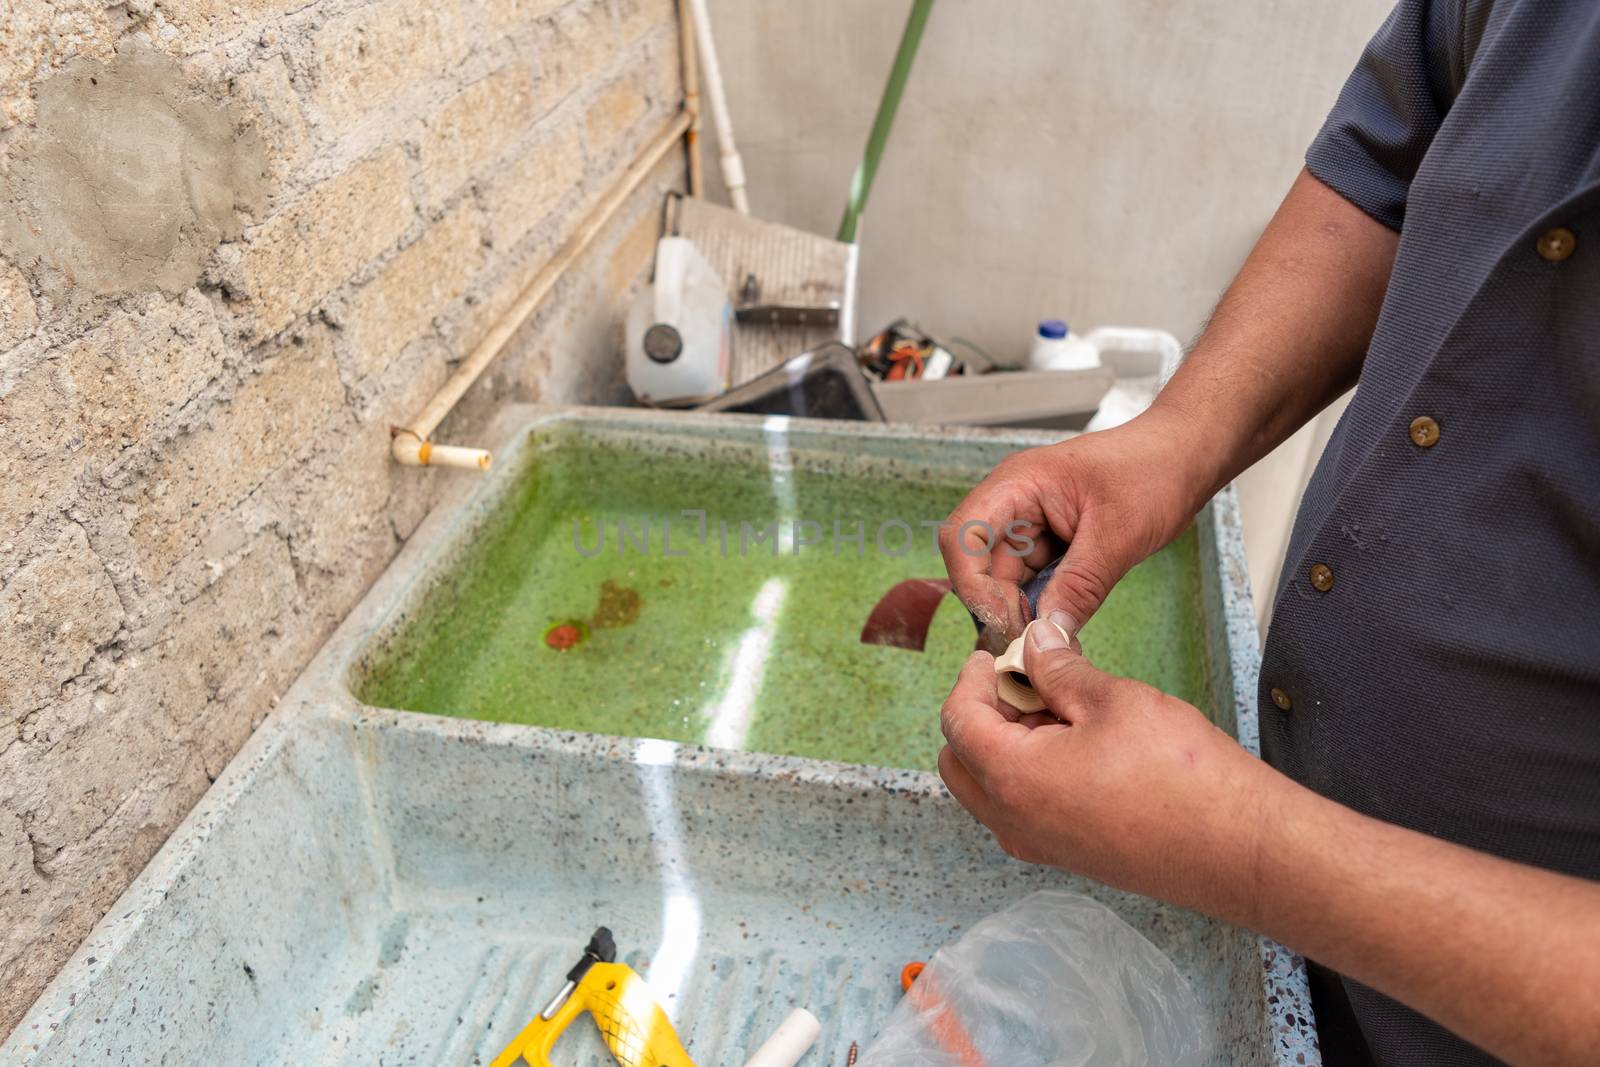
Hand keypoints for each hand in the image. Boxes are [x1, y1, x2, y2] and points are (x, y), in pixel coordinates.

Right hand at [938, 404, 1215, 648]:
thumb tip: (1048, 634)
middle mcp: (1014, 502)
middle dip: (999, 605)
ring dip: (1022, 609)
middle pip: (979, 563)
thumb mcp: (1119, 534)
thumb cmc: (1156, 470)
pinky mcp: (1051, 539)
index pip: (963, 537)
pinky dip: (1043, 602)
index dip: (972, 585)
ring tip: (1050, 637)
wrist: (1187, 455)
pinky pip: (1033, 578)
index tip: (1003, 622)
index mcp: (1018, 484)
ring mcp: (1031, 521)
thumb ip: (1079, 586)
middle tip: (1029, 643)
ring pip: (1005, 577)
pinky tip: (1059, 621)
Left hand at [938, 616, 1281, 916]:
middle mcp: (1013, 822)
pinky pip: (1025, 809)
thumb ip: (1060, 668)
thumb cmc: (1180, 774)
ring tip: (1063, 707)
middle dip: (983, 713)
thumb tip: (1034, 642)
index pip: (958, 721)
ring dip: (1008, 743)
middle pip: (962, 760)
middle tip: (1027, 680)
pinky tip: (1081, 744)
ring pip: (992, 788)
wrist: (1238, 849)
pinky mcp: (1070, 856)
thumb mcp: (1113, 700)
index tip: (997, 654)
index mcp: (1012, 778)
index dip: (972, 679)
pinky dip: (1032, 772)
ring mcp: (1040, 846)